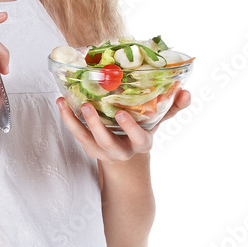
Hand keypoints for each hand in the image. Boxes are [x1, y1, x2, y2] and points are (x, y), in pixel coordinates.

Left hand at [55, 85, 191, 164]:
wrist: (128, 155)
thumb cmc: (143, 130)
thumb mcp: (159, 120)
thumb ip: (173, 106)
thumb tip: (186, 91)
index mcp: (141, 143)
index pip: (139, 139)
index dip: (131, 129)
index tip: (123, 114)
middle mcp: (121, 151)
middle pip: (107, 142)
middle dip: (96, 126)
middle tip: (88, 106)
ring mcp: (103, 151)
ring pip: (87, 140)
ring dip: (75, 122)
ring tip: (66, 102)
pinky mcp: (90, 147)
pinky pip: (76, 135)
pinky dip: (67, 119)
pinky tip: (61, 103)